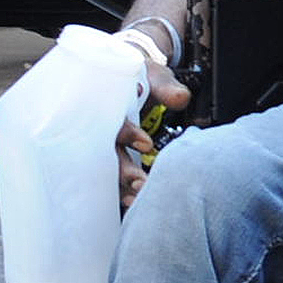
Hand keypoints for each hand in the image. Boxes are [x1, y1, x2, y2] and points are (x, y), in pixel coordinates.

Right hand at [114, 47, 192, 207]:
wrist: (131, 82)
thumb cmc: (139, 81)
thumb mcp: (152, 78)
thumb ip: (166, 88)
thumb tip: (181, 98)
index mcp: (108, 108)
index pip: (112, 122)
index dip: (127, 134)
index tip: (146, 142)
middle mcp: (102, 131)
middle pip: (105, 153)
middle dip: (122, 170)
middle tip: (140, 182)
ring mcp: (105, 148)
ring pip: (106, 171)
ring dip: (121, 187)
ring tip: (137, 199)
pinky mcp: (113, 162)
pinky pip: (110, 180)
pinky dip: (119, 193)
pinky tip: (131, 205)